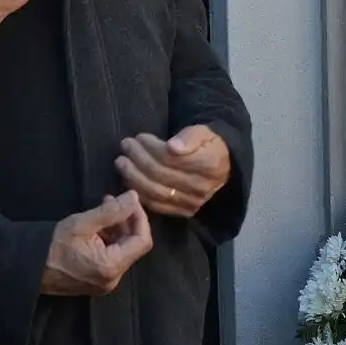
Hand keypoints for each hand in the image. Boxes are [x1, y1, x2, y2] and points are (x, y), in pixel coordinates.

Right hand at [41, 191, 152, 296]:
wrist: (25, 267)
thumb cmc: (52, 245)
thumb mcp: (83, 223)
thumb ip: (112, 211)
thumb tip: (135, 197)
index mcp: (111, 267)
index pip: (142, 240)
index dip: (140, 218)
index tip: (130, 201)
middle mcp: (112, 279)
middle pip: (133, 245)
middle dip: (127, 221)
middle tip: (114, 200)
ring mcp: (104, 283)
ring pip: (123, 250)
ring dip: (117, 228)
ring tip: (104, 208)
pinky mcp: (95, 281)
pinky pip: (112, 257)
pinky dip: (109, 239)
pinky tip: (97, 225)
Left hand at [115, 125, 230, 217]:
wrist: (225, 166)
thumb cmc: (209, 145)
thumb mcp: (204, 132)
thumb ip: (189, 137)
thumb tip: (172, 147)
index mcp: (208, 165)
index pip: (170, 158)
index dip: (151, 148)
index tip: (138, 137)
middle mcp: (200, 187)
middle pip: (160, 175)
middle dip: (138, 160)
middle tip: (124, 147)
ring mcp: (192, 202)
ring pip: (155, 191)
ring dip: (133, 177)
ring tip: (121, 163)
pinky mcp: (185, 212)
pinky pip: (157, 205)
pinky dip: (140, 194)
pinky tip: (129, 181)